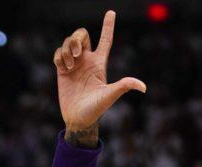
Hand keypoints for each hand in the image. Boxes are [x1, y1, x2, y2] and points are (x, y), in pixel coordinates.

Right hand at [54, 11, 145, 138]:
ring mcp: (74, 64)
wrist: (79, 119)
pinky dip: (59, 56)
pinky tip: (64, 68)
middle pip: (82, 35)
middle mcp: (87, 61)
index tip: (111, 12)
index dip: (108, 26)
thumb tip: (143, 87)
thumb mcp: (110, 95)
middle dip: (77, 37)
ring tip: (70, 65)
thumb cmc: (96, 109)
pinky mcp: (62, 70)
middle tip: (77, 52)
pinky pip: (58, 53)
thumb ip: (124, 86)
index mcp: (100, 63)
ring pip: (69, 42)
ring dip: (67, 49)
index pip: (106, 40)